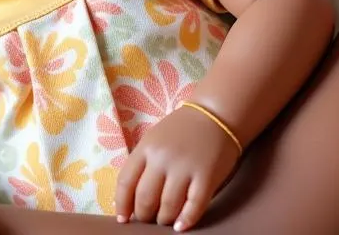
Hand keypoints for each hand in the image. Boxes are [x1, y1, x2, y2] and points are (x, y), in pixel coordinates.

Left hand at [115, 104, 240, 230]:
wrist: (215, 114)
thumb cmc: (181, 130)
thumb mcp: (154, 139)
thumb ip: (143, 164)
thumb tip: (129, 199)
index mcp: (147, 147)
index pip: (125, 182)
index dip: (122, 204)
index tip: (123, 219)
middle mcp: (163, 158)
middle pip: (145, 199)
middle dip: (144, 215)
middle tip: (148, 219)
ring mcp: (185, 168)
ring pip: (168, 207)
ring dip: (164, 220)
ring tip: (165, 220)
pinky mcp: (206, 177)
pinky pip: (193, 207)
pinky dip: (185, 221)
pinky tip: (181, 226)